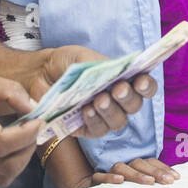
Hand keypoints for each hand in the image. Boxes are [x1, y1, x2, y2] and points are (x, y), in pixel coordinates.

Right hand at [0, 71, 40, 185]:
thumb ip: (8, 91)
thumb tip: (33, 107)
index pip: (3, 143)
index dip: (28, 135)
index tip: (38, 120)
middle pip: (7, 167)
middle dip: (29, 150)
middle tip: (34, 131)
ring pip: (0, 178)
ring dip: (19, 162)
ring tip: (23, 141)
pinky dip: (4, 167)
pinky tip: (6, 148)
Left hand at [33, 46, 156, 137]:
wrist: (41, 73)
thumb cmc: (67, 63)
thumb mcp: (84, 57)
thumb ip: (102, 65)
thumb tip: (117, 73)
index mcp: (124, 80)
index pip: (144, 87)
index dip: (147, 86)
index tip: (140, 81)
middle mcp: (118, 101)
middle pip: (134, 105)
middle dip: (128, 98)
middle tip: (118, 90)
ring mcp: (103, 116)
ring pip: (118, 121)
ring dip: (111, 111)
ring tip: (99, 100)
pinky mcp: (86, 129)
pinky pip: (97, 130)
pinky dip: (94, 121)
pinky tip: (86, 110)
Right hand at [102, 157, 178, 184]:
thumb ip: (151, 184)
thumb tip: (172, 185)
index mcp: (134, 166)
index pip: (150, 162)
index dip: (163, 168)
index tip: (176, 178)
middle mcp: (123, 166)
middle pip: (139, 163)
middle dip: (155, 172)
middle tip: (168, 181)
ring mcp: (109, 172)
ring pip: (122, 167)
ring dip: (136, 174)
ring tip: (149, 182)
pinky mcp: (96, 180)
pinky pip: (101, 176)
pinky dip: (110, 177)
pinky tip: (120, 180)